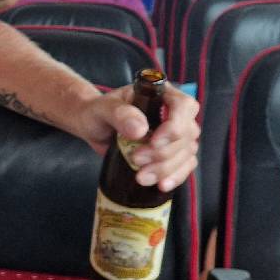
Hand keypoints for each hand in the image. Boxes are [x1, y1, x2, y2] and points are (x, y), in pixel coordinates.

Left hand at [79, 84, 199, 191]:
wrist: (93, 127)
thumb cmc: (98, 112)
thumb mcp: (102, 108)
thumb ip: (120, 114)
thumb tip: (140, 129)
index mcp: (161, 94)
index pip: (184, 106)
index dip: (175, 126)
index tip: (154, 141)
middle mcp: (173, 113)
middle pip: (186, 134)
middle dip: (162, 152)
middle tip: (135, 158)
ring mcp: (175, 134)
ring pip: (186, 153)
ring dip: (166, 168)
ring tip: (140, 176)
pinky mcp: (172, 153)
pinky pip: (184, 166)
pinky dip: (175, 176)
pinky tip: (161, 185)